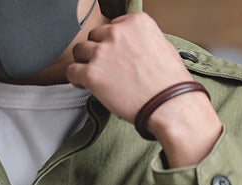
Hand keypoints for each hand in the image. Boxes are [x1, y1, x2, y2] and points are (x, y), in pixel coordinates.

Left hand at [67, 13, 221, 166]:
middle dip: (98, 52)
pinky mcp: (92, 74)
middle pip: (95, 37)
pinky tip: (85, 86)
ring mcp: (102, 52)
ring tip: (94, 77)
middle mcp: (117, 33)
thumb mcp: (162, 47)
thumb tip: (131, 50)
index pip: (113, 26)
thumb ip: (141, 42)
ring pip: (80, 51)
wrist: (169, 104)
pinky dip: (75, 78)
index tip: (116, 57)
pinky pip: (71, 71)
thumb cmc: (170, 83)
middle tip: (105, 69)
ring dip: (85, 63)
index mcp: (136, 22)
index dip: (112, 44)